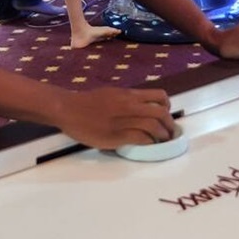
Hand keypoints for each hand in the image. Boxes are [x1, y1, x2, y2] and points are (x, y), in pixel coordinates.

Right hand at [53, 87, 174, 149]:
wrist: (68, 109)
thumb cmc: (87, 102)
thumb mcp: (110, 93)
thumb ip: (127, 99)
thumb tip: (139, 107)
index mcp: (128, 94)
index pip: (158, 96)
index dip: (168, 106)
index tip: (167, 114)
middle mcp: (129, 105)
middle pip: (160, 113)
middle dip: (169, 124)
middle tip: (169, 133)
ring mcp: (123, 121)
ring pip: (153, 126)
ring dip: (162, 136)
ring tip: (162, 141)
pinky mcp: (117, 135)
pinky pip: (140, 138)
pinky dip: (149, 143)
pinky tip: (148, 145)